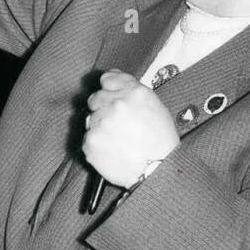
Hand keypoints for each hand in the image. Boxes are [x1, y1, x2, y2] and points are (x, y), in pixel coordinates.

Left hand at [83, 69, 179, 187]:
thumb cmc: (161, 142)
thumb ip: (132, 91)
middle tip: (117, 124)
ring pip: (91, 119)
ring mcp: (101, 122)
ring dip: (100, 127)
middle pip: (95, 98)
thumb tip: (111, 79)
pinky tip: (112, 150)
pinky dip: (97, 144)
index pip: (108, 79)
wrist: (157, 171)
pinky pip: (88, 137)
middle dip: (103, 108)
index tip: (110, 95)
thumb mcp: (156, 107)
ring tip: (118, 141)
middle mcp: (116, 103)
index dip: (108, 88)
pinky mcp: (90, 140)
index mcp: (134, 92)